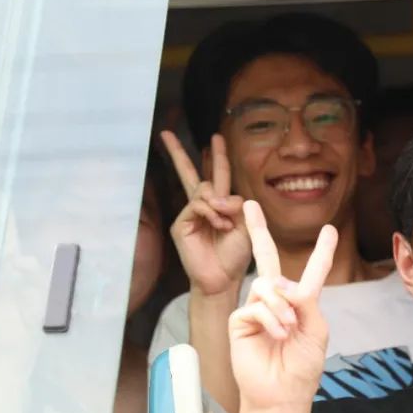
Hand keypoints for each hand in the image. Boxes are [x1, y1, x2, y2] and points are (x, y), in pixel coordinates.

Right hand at [161, 131, 252, 295]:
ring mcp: (190, 214)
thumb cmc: (235, 255)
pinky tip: (218, 225)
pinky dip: (211, 212)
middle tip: (167, 133)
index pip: (217, 174)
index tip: (215, 137)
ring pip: (203, 190)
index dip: (217, 156)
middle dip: (179, 153)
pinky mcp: (181, 224)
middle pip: (191, 174)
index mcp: (221, 204)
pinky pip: (197, 204)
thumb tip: (217, 194)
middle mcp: (203, 206)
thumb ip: (236, 204)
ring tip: (226, 226)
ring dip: (219, 205)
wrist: (223, 279)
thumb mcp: (245, 225)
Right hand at [229, 200, 336, 410]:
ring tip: (288, 330)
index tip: (329, 230)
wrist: (282, 394)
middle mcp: (277, 300)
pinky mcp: (240, 319)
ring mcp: (256, 308)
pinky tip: (277, 334)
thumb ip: (305, 300)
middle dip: (258, 231)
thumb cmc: (302, 366)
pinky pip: (256, 305)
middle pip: (268, 259)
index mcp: (302, 303)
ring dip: (283, 307)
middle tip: (250, 205)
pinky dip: (272, 319)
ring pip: (268, 285)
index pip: (312, 271)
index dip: (321, 251)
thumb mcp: (316, 330)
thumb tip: (279, 282)